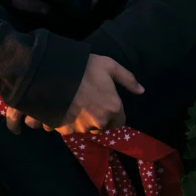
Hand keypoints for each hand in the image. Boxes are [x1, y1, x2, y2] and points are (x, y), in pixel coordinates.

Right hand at [5, 54, 143, 134]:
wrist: (53, 74)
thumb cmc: (84, 68)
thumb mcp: (109, 66)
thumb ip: (127, 79)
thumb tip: (141, 91)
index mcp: (113, 108)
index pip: (120, 121)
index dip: (114, 112)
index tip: (105, 102)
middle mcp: (99, 122)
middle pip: (103, 126)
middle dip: (98, 117)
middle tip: (90, 100)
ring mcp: (81, 128)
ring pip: (87, 129)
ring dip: (84, 120)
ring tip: (76, 103)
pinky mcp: (64, 130)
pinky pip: (70, 129)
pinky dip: (68, 122)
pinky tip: (64, 108)